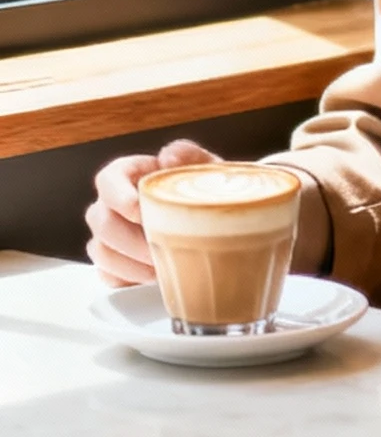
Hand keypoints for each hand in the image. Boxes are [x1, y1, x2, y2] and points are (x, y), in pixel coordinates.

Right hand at [85, 137, 219, 285]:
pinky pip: (107, 275)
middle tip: (158, 252)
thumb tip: (169, 157)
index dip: (118, 197)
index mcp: (130, 176)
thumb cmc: (208, 194)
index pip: (107, 181)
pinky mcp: (118, 265)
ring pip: (100, 250)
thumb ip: (190, 156)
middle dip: (128, 241)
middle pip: (99, 220)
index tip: (139, 211)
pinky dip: (128, 280)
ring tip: (161, 271)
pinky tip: (154, 280)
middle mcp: (114, 206)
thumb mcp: (207, 170)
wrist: (224, 225)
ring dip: (129, 264)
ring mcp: (112, 236)